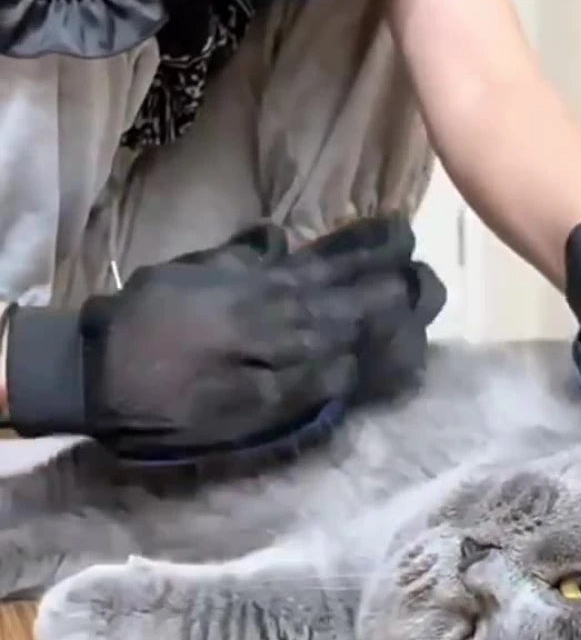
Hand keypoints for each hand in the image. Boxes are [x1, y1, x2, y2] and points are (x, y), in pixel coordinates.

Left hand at [4, 216, 444, 459]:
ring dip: (352, 244)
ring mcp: (245, 277)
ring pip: (313, 256)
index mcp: (292, 330)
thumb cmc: (174, 403)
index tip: (428, 294)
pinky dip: (278, 246)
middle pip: (344, 273)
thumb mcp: (246, 411)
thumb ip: (306, 382)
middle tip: (418, 258)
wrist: (94, 367)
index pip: (363, 310)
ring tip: (388, 228)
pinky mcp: (214, 270)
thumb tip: (353, 357)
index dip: (400, 304)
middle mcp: (278, 295)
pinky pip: (259, 251)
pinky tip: (284, 239)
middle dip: (387, 265)